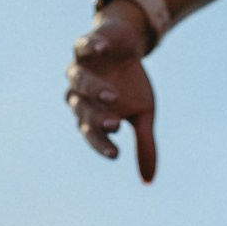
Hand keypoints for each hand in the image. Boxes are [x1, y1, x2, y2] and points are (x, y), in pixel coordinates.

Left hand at [66, 10, 158, 180]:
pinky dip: (91, 48)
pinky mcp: (84, 45)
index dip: (101, 143)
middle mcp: (79, 93)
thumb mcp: (143, 114)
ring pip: (78, 80)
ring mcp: (80, 68)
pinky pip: (82, 47)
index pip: (90, 132)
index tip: (115, 154)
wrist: (127, 44)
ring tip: (112, 96)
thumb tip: (148, 181)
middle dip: (96, 118)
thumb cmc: (131, 84)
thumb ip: (143, 145)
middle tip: (115, 124)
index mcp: (90, 113)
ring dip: (93, 89)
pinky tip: (103, 50)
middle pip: (81, 108)